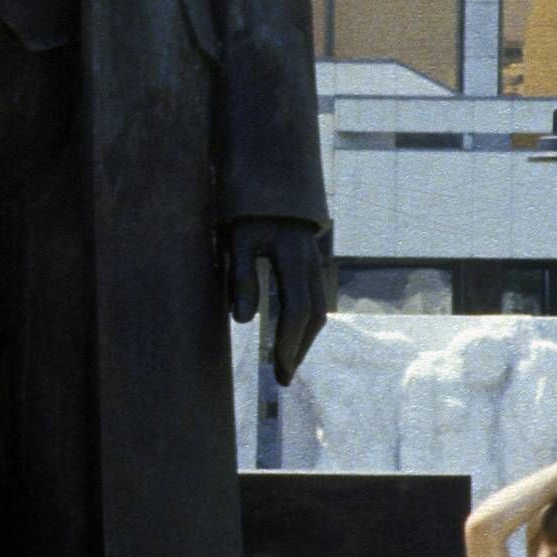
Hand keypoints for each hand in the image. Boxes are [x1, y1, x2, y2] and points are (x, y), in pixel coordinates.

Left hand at [225, 217, 329, 383]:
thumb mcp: (237, 239)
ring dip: (305, 339)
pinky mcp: (310, 263)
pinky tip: (292, 335)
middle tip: (284, 376)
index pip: (298, 309)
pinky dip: (305, 322)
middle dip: (300, 349)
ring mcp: (314, 262)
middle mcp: (310, 261)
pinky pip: (314, 298)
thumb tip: (243, 321)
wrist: (272, 180)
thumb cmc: (248, 210)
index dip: (290, 342)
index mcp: (293, 256)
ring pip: (319, 308)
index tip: (278, 368)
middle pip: (315, 315)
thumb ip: (240, 276)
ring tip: (288, 362)